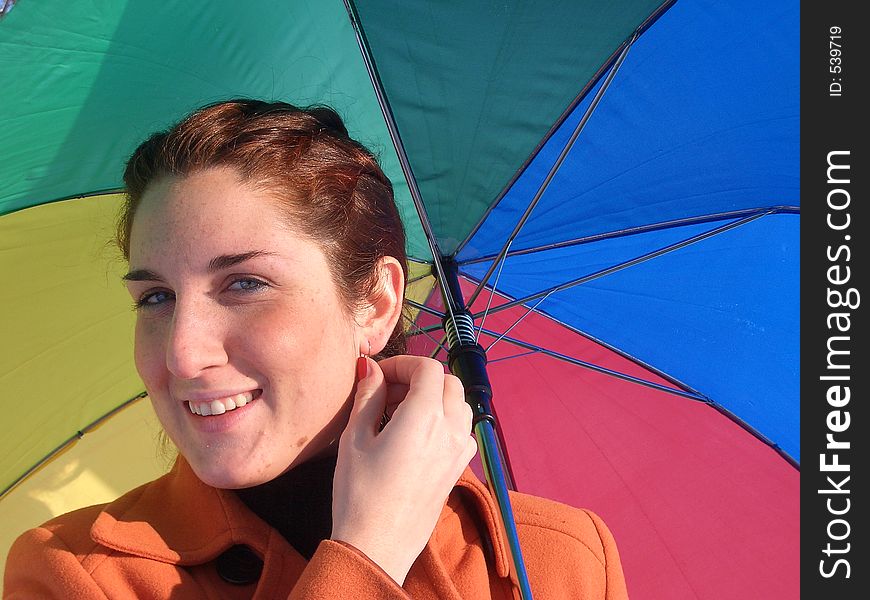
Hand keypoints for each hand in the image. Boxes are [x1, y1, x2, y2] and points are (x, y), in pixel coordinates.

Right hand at [331, 355, 477, 585]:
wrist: (377, 545)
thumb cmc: (360, 494)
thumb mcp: (355, 439)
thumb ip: (368, 396)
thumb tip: (370, 368)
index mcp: (425, 416)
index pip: (428, 368)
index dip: (403, 363)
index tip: (379, 375)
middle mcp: (450, 430)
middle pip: (448, 382)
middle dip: (419, 378)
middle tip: (387, 392)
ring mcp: (458, 451)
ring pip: (459, 404)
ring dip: (435, 397)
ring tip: (400, 412)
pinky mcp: (458, 470)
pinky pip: (463, 431)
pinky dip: (445, 420)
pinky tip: (418, 435)